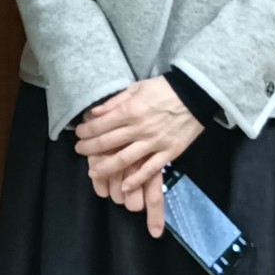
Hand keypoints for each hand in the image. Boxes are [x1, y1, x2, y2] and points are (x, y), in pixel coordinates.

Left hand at [75, 77, 202, 236]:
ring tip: (94, 172)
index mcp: (130, 110)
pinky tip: (124, 186)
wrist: (197, 96)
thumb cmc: (164, 89)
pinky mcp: (169, 153)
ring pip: (125, 159)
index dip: (86, 131)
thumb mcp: (137, 87)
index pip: (101, 125)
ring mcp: (155, 143)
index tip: (78, 134)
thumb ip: (115, 101)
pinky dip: (137, 179)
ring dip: (106, 167)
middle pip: (108, 142)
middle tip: (79, 151)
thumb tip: (94, 113)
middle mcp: (140, 128)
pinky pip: (150, 169)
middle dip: (90, 148)